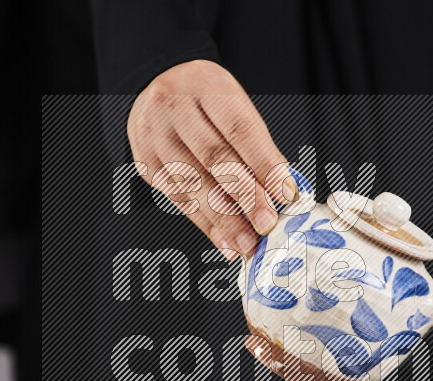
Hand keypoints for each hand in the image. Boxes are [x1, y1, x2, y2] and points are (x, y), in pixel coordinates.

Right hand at [127, 60, 296, 258]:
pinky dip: (206, 226)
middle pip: (214, 158)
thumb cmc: (205, 99)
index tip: (286, 193)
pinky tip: (225, 242)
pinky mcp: (146, 163)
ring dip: (225, 220)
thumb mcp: (234, 104)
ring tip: (248, 243)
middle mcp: (175, 108)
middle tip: (267, 223)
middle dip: (245, 196)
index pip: (239, 129)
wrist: (155, 85)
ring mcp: (155, 137)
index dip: (264, 163)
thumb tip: (284, 190)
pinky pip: (179, 200)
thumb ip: (257, 144)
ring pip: (193, 184)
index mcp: (206, 86)